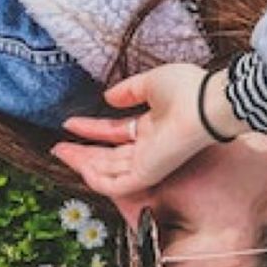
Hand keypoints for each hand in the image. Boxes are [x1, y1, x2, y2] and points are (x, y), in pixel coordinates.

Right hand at [49, 63, 225, 197]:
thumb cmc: (189, 90)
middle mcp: (148, 147)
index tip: (70, 123)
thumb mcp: (151, 82)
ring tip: (61, 152)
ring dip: (82, 162)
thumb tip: (108, 97)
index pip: (115, 132)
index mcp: (152, 127)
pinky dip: (96, 179)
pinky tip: (80, 167)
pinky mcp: (147, 173)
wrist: (207, 104)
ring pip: (108, 170)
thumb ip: (129, 91)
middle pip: (108, 155)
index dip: (92, 129)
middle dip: (82, 151)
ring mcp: (147, 162)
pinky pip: (116, 183)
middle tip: (59, 146)